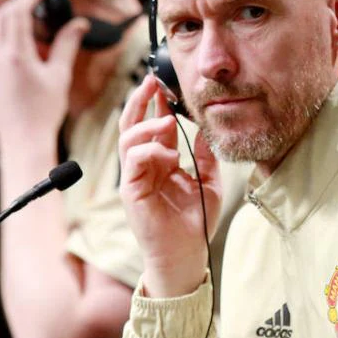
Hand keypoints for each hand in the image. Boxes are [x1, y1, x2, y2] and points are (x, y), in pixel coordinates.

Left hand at [0, 0, 87, 148]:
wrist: (23, 140)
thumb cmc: (44, 112)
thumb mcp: (59, 76)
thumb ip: (66, 45)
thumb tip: (78, 23)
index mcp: (16, 55)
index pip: (18, 13)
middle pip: (1, 17)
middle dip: (16, 2)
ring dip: (10, 19)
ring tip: (29, 17)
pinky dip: (5, 38)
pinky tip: (21, 45)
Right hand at [118, 74, 221, 297]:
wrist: (186, 255)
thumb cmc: (195, 224)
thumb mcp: (209, 182)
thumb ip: (205, 155)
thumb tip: (206, 128)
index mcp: (160, 162)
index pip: (153, 125)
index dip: (157, 103)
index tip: (167, 84)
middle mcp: (144, 167)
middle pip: (132, 125)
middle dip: (140, 100)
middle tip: (152, 81)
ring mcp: (135, 178)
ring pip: (128, 139)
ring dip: (146, 125)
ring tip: (166, 122)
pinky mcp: (131, 192)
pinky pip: (133, 162)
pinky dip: (149, 152)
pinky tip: (168, 155)